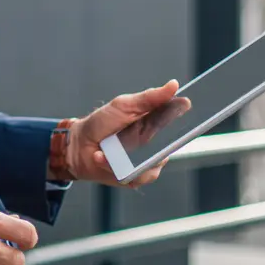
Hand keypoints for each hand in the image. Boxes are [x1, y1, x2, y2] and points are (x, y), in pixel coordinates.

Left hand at [65, 81, 187, 187]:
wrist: (78, 144)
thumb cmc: (102, 123)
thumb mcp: (125, 105)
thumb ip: (150, 97)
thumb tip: (173, 85)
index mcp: (156, 127)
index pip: (179, 128)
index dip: (185, 125)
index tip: (184, 121)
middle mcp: (155, 147)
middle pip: (168, 149)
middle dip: (152, 144)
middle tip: (133, 137)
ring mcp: (146, 164)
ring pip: (152, 165)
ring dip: (128, 157)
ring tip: (108, 149)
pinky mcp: (134, 179)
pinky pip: (135, 177)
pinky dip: (115, 168)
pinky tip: (102, 159)